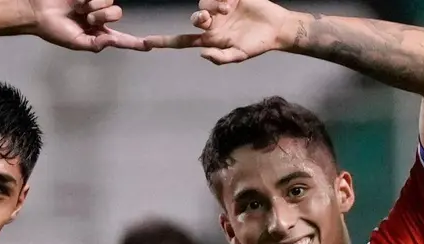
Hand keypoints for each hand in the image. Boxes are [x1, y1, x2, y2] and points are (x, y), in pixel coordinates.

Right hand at [26, 0, 147, 51]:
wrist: (38, 11)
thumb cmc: (54, 30)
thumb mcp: (75, 43)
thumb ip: (94, 44)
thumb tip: (111, 41)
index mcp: (98, 35)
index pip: (121, 39)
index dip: (136, 42)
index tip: (150, 45)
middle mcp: (100, 19)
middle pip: (117, 15)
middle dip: (101, 16)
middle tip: (85, 18)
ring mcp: (96, 4)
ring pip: (111, 3)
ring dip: (95, 6)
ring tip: (79, 8)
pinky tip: (77, 0)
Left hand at [144, 0, 291, 63]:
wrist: (277, 28)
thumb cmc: (258, 44)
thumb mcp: (240, 55)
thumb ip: (222, 58)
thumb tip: (202, 54)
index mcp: (210, 39)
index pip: (182, 41)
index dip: (164, 41)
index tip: (146, 42)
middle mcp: (212, 23)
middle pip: (195, 18)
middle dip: (200, 17)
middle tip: (209, 18)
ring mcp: (220, 9)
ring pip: (205, 2)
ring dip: (215, 5)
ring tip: (231, 9)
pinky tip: (235, 2)